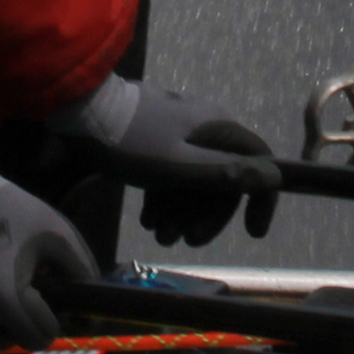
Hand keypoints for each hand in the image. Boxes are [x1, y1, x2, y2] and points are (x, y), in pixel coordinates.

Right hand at [0, 156, 93, 346]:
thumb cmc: (2, 208)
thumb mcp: (51, 228)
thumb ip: (79, 268)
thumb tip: (88, 305)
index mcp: (8, 299)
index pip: (40, 337)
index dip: (48, 319)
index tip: (42, 302)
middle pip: (6, 342)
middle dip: (15, 323)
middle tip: (11, 292)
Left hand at [54, 74, 279, 245]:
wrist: (80, 110)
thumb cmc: (132, 140)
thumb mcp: (179, 164)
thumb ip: (225, 172)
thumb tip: (273, 178)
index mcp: (217, 126)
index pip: (260, 161)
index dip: (262, 198)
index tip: (252, 232)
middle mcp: (205, 126)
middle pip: (224, 178)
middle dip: (207, 215)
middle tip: (187, 242)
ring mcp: (179, 132)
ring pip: (195, 180)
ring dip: (182, 212)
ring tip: (159, 236)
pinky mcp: (156, 139)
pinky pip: (173, 173)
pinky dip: (165, 199)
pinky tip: (148, 221)